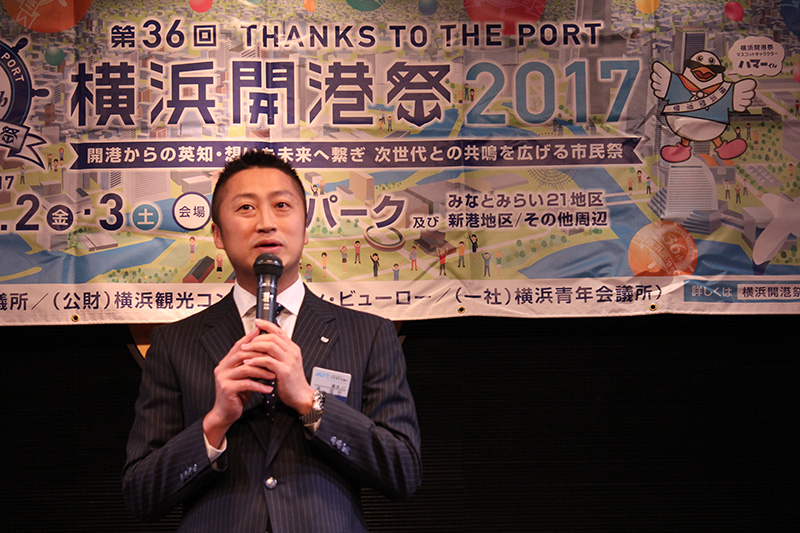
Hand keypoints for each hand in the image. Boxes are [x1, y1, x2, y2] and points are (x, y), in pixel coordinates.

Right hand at [202, 327, 275, 446]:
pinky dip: (259, 386)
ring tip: (274, 375)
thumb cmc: (237, 394)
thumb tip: (265, 352)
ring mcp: (223, 378)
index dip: (251, 338)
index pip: (239, 345)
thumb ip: (250, 364)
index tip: (263, 332)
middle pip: (242, 354)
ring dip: (262, 371)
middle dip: (260, 355)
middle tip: (275, 358)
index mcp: (226, 362)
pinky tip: (268, 388)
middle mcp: (222, 367)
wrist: (225, 413)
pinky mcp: (227, 389)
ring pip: (246, 369)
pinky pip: (246, 384)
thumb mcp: (245, 376)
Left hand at [242, 319, 314, 414]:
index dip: (267, 325)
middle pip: (272, 336)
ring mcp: (289, 360)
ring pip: (269, 345)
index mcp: (292, 348)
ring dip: (254, 346)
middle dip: (256, 338)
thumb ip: (277, 354)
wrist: (301, 396)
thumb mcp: (286, 363)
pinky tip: (248, 362)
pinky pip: (267, 361)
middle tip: (245, 342)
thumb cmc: (292, 382)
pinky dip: (256, 360)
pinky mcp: (284, 371)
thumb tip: (262, 345)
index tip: (257, 322)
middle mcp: (292, 352)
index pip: (279, 331)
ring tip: (244, 350)